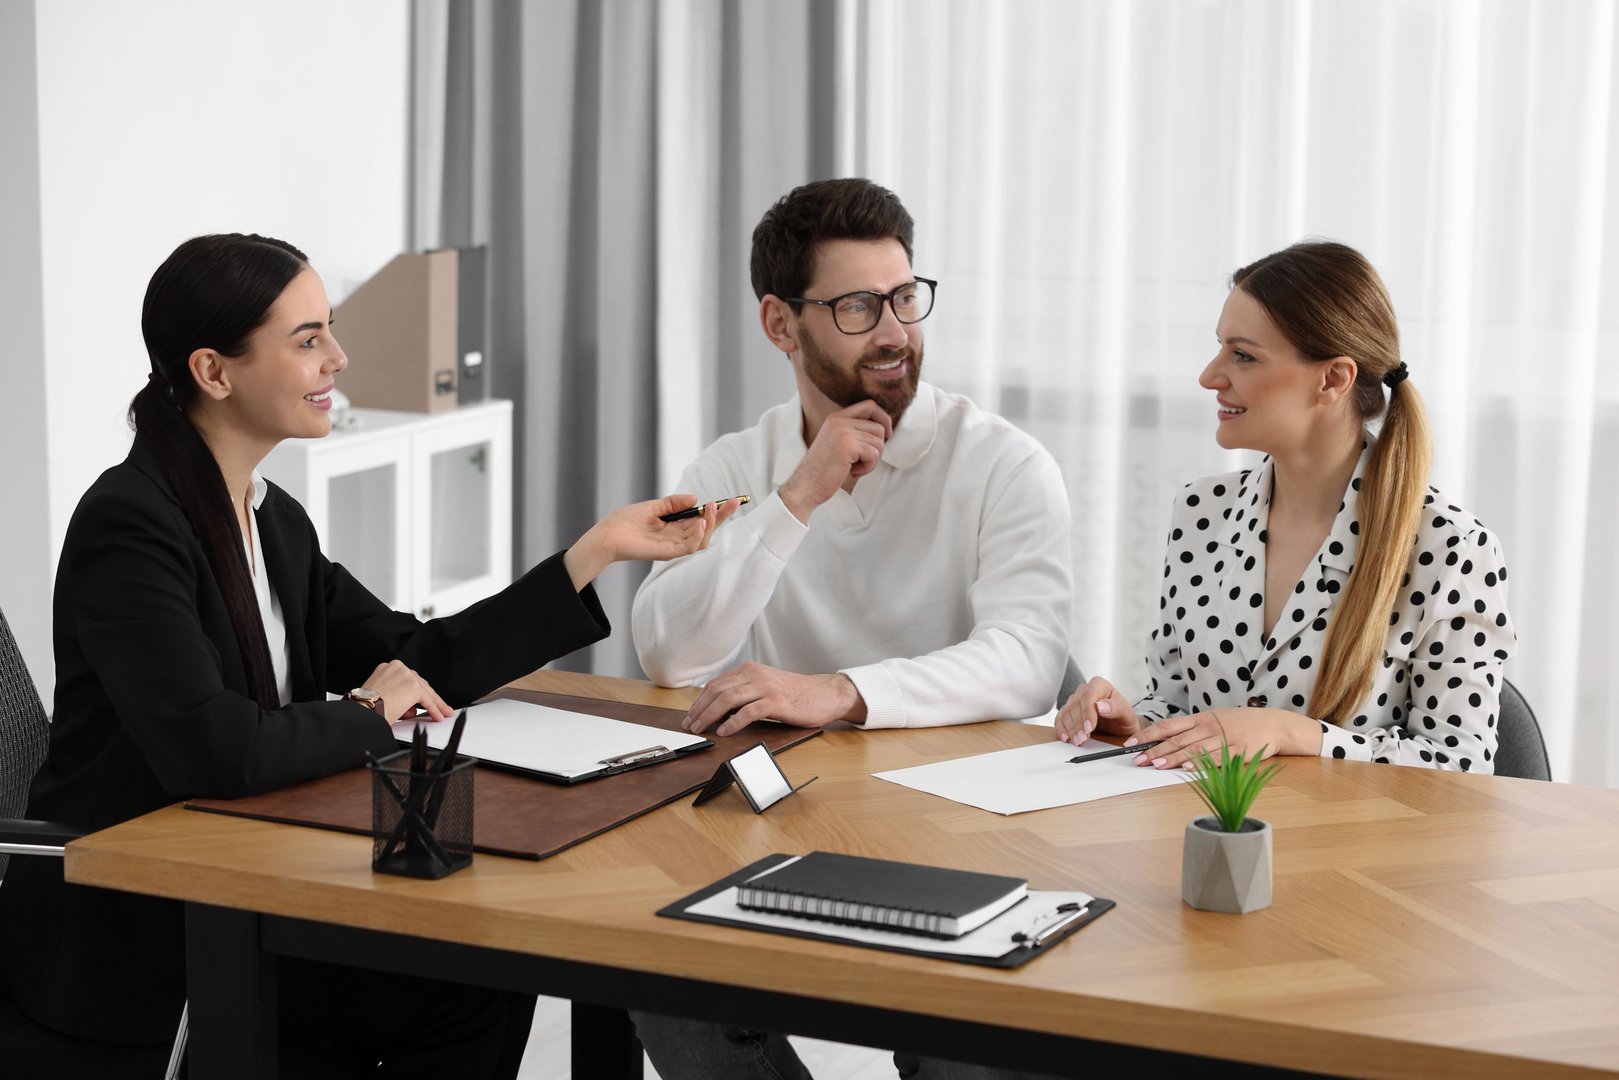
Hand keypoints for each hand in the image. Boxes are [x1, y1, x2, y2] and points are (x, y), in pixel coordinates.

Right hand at [360, 660, 452, 723]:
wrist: (362, 712)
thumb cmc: (366, 708)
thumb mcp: (380, 695)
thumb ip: (396, 695)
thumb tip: (411, 707)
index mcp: (387, 668)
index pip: (408, 679)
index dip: (419, 690)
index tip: (425, 697)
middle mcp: (397, 668)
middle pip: (420, 683)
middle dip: (430, 698)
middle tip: (439, 707)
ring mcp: (406, 675)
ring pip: (426, 691)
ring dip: (434, 705)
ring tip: (441, 714)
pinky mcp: (413, 687)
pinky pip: (428, 700)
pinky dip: (435, 709)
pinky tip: (438, 716)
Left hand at [564, 494, 742, 588]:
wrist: (606, 535)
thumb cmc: (624, 522)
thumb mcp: (652, 507)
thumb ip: (673, 503)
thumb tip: (695, 498)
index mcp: (674, 527)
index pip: (702, 519)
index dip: (718, 511)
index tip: (733, 499)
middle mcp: (677, 538)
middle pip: (708, 529)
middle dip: (722, 516)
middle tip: (734, 502)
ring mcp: (673, 546)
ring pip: (702, 540)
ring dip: (711, 524)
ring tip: (712, 509)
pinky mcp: (667, 553)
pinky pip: (689, 547)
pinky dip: (698, 535)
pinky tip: (701, 522)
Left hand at [681, 662, 866, 736]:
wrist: (824, 694)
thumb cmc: (794, 693)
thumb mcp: (765, 686)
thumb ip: (744, 691)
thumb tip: (717, 708)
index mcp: (749, 670)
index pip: (716, 684)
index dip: (699, 701)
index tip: (690, 715)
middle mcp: (755, 675)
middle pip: (717, 690)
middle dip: (700, 709)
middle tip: (690, 725)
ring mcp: (766, 687)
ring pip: (728, 699)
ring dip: (710, 715)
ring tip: (702, 728)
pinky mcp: (777, 702)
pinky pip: (748, 711)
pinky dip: (733, 722)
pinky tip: (725, 731)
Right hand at [779, 401, 893, 520]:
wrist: (805, 486)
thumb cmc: (823, 470)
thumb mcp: (838, 443)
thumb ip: (855, 432)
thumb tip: (885, 430)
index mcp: (836, 417)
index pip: (870, 406)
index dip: (884, 418)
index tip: (887, 435)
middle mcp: (839, 420)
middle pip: (878, 428)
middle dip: (876, 448)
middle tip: (861, 462)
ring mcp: (843, 432)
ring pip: (878, 442)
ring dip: (871, 460)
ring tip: (854, 468)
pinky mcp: (848, 446)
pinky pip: (874, 454)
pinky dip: (867, 468)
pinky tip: (852, 472)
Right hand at [1054, 675, 1143, 744]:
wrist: (1119, 727)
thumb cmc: (1123, 718)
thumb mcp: (1127, 714)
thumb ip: (1117, 708)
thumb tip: (1101, 706)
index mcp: (1100, 685)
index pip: (1089, 695)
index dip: (1087, 712)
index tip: (1089, 727)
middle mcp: (1085, 690)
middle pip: (1076, 704)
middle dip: (1078, 725)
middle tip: (1083, 739)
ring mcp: (1075, 700)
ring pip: (1067, 712)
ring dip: (1071, 729)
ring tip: (1078, 741)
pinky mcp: (1068, 711)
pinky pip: (1060, 718)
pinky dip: (1061, 729)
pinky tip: (1066, 738)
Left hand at [1124, 707, 1322, 769]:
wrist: (1274, 723)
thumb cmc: (1241, 723)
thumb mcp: (1215, 719)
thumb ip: (1192, 729)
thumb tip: (1165, 739)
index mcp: (1201, 718)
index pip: (1168, 726)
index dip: (1148, 735)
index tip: (1130, 743)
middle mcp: (1209, 727)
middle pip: (1176, 739)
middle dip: (1153, 750)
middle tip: (1136, 760)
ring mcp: (1223, 738)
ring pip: (1193, 749)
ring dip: (1171, 757)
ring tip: (1154, 765)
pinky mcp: (1238, 751)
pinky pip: (1216, 758)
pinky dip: (1200, 763)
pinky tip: (1186, 767)